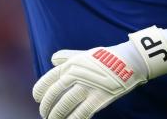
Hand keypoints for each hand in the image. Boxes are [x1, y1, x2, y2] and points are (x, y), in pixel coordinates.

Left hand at [32, 26, 166, 118]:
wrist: (129, 61)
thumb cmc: (105, 58)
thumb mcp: (84, 54)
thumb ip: (67, 57)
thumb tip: (52, 59)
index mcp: (71, 64)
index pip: (48, 80)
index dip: (39, 91)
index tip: (37, 98)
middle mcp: (76, 74)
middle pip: (53, 95)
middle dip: (46, 107)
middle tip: (45, 113)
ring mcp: (87, 87)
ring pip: (64, 106)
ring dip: (56, 116)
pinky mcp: (99, 99)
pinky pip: (80, 114)